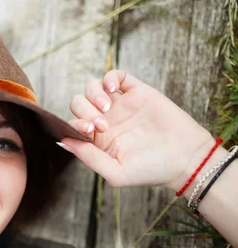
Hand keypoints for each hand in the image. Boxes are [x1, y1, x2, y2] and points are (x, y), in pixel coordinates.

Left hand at [61, 70, 214, 190]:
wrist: (186, 159)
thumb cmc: (151, 170)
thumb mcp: (115, 171)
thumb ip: (87, 156)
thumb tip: (62, 141)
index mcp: (97, 140)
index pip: (73, 124)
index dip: (74, 124)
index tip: (90, 131)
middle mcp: (106, 120)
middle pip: (79, 103)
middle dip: (84, 110)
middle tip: (102, 124)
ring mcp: (121, 105)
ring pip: (92, 87)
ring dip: (93, 94)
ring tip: (107, 107)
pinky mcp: (137, 92)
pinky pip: (116, 75)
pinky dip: (109, 78)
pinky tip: (113, 89)